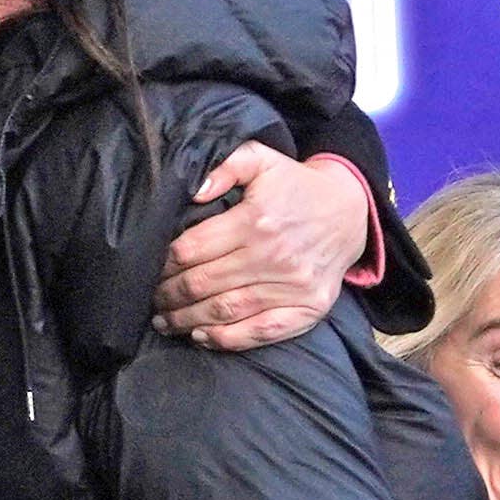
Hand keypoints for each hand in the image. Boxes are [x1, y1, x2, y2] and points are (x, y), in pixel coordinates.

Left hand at [157, 143, 370, 351]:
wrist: (350, 212)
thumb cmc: (295, 187)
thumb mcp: (261, 160)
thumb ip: (225, 166)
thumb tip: (193, 191)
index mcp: (255, 220)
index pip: (192, 250)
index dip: (163, 264)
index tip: (149, 269)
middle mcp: (272, 256)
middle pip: (202, 284)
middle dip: (168, 295)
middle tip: (151, 299)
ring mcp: (292, 286)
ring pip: (224, 311)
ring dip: (187, 321)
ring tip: (165, 321)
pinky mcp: (308, 308)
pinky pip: (260, 332)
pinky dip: (227, 339)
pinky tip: (202, 336)